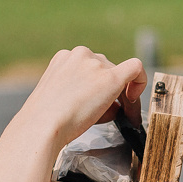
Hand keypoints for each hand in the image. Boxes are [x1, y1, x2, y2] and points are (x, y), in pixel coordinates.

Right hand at [22, 47, 146, 149]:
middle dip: (113, 93)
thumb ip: (83, 95)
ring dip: (121, 96)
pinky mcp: (110, 77)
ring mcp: (95, 64)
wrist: (42, 126)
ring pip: (119, 75)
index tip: (100, 101)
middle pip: (106, 70)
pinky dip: (140, 82)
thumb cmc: (45, 121)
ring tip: (122, 117)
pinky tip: (133, 100)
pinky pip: (136, 68)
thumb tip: (112, 105)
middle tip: (119, 115)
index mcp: (64, 59)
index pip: (90, 68)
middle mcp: (80, 55)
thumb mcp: (60, 99)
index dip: (99, 85)